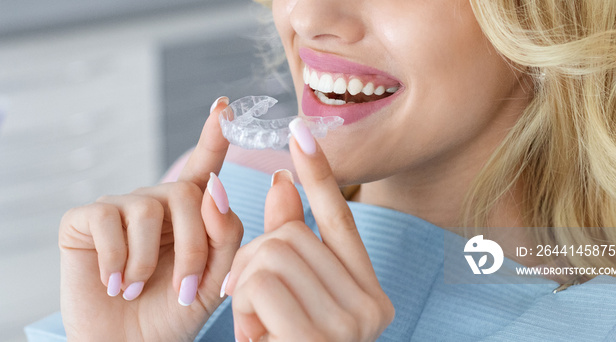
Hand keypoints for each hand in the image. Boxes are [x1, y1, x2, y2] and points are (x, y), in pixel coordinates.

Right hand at [59, 97, 242, 340]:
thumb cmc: (173, 314)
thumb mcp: (215, 279)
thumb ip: (226, 234)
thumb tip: (215, 186)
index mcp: (190, 214)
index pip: (204, 168)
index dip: (213, 136)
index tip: (224, 106)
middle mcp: (155, 202)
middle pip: (187, 195)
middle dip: (194, 248)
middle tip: (187, 291)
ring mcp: (118, 207)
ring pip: (148, 209)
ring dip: (150, 262)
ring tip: (140, 291)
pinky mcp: (84, 219)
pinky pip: (107, 221)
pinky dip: (116, 260)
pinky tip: (114, 283)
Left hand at [224, 118, 394, 340]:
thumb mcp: (285, 302)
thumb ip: (287, 246)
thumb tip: (279, 184)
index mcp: (369, 295)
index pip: (341, 220)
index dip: (318, 174)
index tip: (299, 130)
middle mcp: (372, 307)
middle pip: (292, 235)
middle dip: (253, 262)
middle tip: (253, 307)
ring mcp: (352, 324)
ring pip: (271, 253)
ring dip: (245, 288)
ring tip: (258, 329)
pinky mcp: (321, 338)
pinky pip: (260, 283)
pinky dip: (243, 308)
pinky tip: (258, 339)